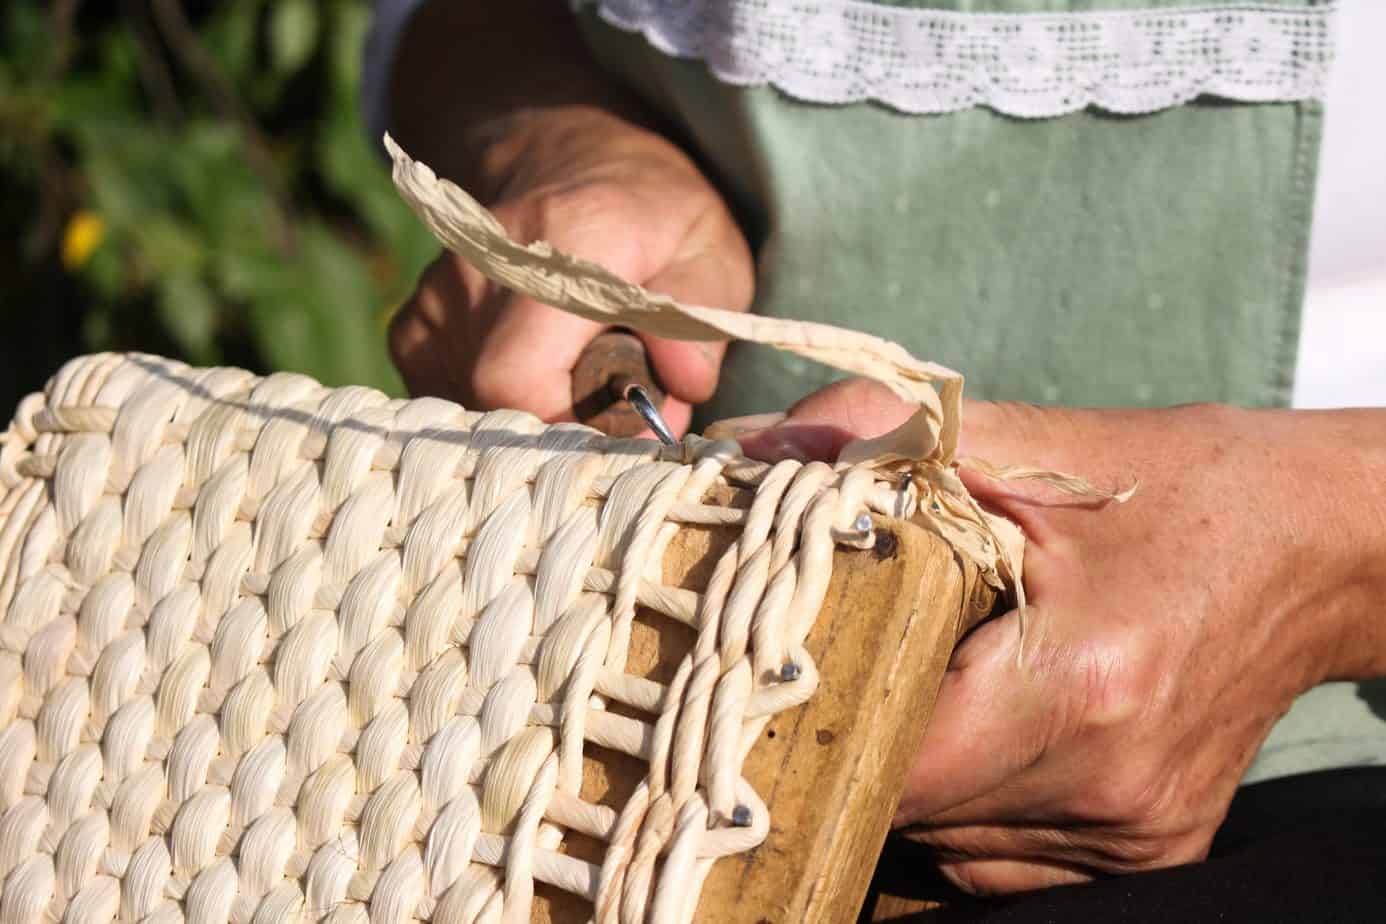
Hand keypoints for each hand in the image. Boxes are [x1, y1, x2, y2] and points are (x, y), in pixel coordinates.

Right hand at [388, 109, 752, 435]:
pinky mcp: (412, 322)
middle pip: (493, 403)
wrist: (568, 157)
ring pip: (468, 408)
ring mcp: (436, 292)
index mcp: (569, 239)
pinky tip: (535, 375)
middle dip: (561, 431)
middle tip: (614, 411)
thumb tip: (683, 384)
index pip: (520, 378)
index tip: (625, 433)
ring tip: (577, 382)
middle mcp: (483, 263)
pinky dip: (492, 407)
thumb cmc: (653, 215)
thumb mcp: (712, 251)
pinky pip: (443, 396)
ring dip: (530, 420)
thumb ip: (702, 320)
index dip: (569, 430)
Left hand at [733, 379, 1385, 893]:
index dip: (809, 722)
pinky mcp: (1148, 851)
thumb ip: (884, 434)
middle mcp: (1103, 790)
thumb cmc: (1181, 488)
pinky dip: (966, 801)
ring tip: (919, 682)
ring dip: (908, 773)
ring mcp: (1130, 838)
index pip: (886, 764)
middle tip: (822, 665)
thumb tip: (758, 443)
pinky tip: (981, 723)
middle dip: (850, 739)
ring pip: (947, 843)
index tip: (767, 673)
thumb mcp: (1032, 443)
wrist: (1318, 547)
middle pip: (906, 812)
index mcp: (1072, 690)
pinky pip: (1001, 855)